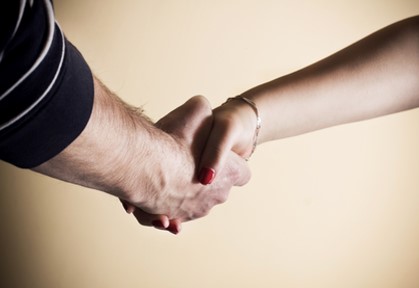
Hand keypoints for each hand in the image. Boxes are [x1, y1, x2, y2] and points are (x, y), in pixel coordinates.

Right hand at [125, 96, 250, 232]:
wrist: (145, 167)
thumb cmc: (175, 140)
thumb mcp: (196, 108)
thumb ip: (203, 108)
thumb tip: (200, 107)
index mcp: (231, 172)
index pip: (242, 173)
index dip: (231, 164)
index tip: (218, 158)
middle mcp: (218, 196)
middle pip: (216, 188)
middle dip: (202, 176)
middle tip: (184, 160)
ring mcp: (197, 211)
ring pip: (192, 200)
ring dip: (182, 190)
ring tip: (166, 173)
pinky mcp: (175, 218)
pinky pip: (173, 211)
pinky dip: (166, 203)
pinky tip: (156, 188)